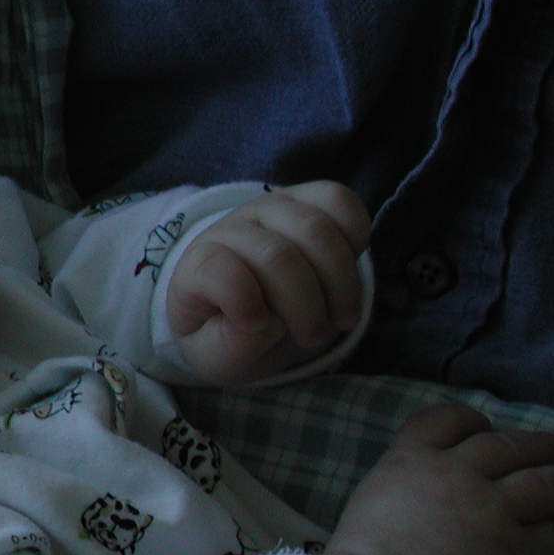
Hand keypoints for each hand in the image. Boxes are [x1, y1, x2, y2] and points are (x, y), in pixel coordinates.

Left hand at [170, 183, 370, 384]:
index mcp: (197, 267)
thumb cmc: (231, 335)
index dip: (240, 299)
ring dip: (340, 282)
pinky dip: (356, 239)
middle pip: (276, 256)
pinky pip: (341, 201)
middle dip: (305, 305)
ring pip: (315, 229)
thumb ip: (234, 344)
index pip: (214, 268)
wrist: (250, 309)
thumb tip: (268, 321)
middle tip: (313, 338)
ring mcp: (272, 208)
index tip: (257, 325)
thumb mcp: (219, 356)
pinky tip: (348, 274)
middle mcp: (232, 228)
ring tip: (341, 318)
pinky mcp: (309, 198)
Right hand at [325, 405, 553, 554]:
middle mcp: (455, 474)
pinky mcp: (517, 553)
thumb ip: (405, 484)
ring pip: (549, 483)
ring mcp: (490, 511)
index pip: (449, 419)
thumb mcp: (371, 500)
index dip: (475, 422)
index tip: (489, 429)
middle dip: (545, 446)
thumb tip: (427, 495)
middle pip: (512, 445)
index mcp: (411, 460)